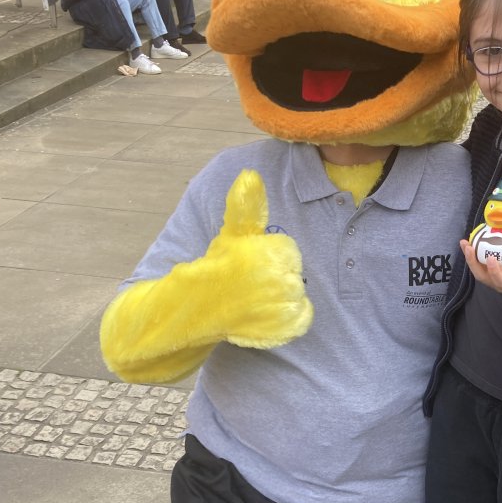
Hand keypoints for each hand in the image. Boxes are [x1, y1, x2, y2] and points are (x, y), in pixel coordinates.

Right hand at [204, 170, 313, 347]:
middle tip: (252, 283)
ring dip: (282, 297)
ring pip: (299, 294)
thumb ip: (245, 206)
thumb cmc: (216, 267)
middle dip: (277, 276)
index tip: (251, 264)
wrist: (199, 308)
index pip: (289, 252)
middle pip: (295, 273)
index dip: (270, 256)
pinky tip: (268, 313)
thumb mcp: (231, 233)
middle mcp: (285, 279)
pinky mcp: (287, 328)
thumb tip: (250, 174)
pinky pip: (302, 317)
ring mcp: (287, 306)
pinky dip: (290, 317)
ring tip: (257, 298)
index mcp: (277, 251)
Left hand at [460, 223, 501, 293]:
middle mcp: (498, 283)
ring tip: (465, 242)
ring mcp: (491, 278)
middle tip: (470, 247)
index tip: (491, 258)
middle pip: (482, 276)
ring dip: (469, 257)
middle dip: (473, 263)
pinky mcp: (487, 273)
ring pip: (477, 270)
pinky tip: (468, 241)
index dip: (494, 272)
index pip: (500, 281)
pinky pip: (478, 264)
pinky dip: (472, 254)